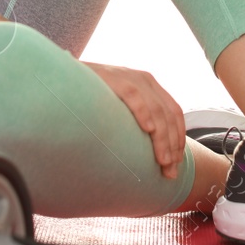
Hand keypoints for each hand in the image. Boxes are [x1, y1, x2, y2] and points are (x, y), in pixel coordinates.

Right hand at [83, 61, 185, 179]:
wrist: (65, 73)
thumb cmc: (91, 97)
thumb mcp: (119, 106)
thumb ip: (135, 119)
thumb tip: (151, 152)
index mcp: (149, 85)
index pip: (174, 112)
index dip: (179, 138)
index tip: (177, 162)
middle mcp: (144, 79)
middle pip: (169, 114)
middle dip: (172, 145)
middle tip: (170, 171)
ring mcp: (130, 77)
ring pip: (157, 110)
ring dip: (162, 139)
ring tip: (163, 161)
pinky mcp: (114, 78)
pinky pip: (134, 96)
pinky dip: (144, 113)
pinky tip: (148, 130)